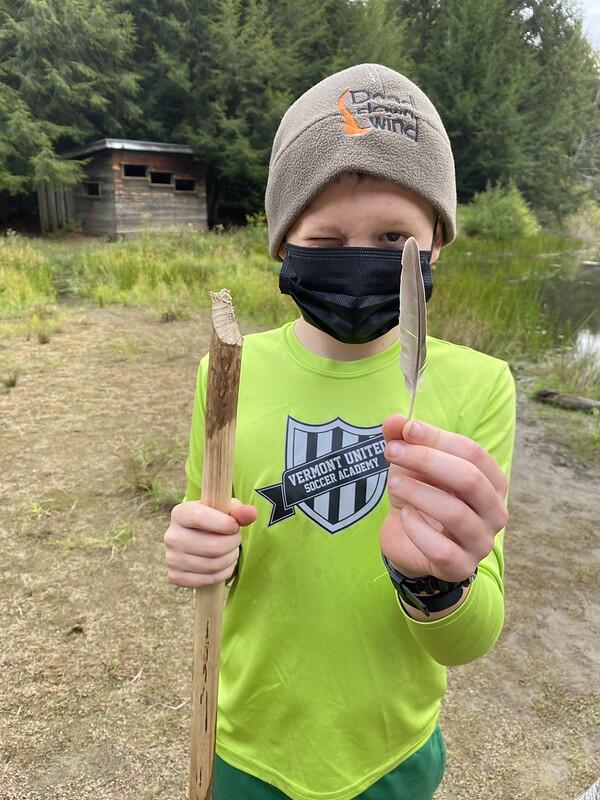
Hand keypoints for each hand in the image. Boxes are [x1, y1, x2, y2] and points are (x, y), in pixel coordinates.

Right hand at [164, 498, 256, 586]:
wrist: (199, 539)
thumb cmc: (215, 520)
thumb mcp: (226, 510)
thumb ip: (240, 510)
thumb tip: (251, 513)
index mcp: (180, 513)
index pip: (198, 517)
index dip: (223, 523)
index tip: (234, 526)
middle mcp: (171, 536)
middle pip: (211, 546)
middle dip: (232, 544)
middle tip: (236, 540)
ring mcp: (171, 558)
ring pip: (212, 565)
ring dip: (230, 559)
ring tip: (231, 551)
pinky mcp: (175, 576)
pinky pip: (207, 580)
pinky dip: (223, 574)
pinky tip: (224, 564)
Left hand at [380, 414, 508, 582]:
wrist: (408, 542)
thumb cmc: (419, 496)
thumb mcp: (410, 464)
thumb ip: (403, 439)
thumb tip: (394, 420)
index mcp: (492, 482)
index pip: (473, 453)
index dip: (438, 438)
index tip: (406, 429)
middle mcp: (495, 512)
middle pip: (469, 479)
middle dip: (426, 460)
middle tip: (392, 452)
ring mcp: (480, 542)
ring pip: (455, 513)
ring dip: (418, 492)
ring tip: (392, 483)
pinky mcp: (460, 567)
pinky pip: (441, 548)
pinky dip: (417, 528)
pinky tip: (403, 516)